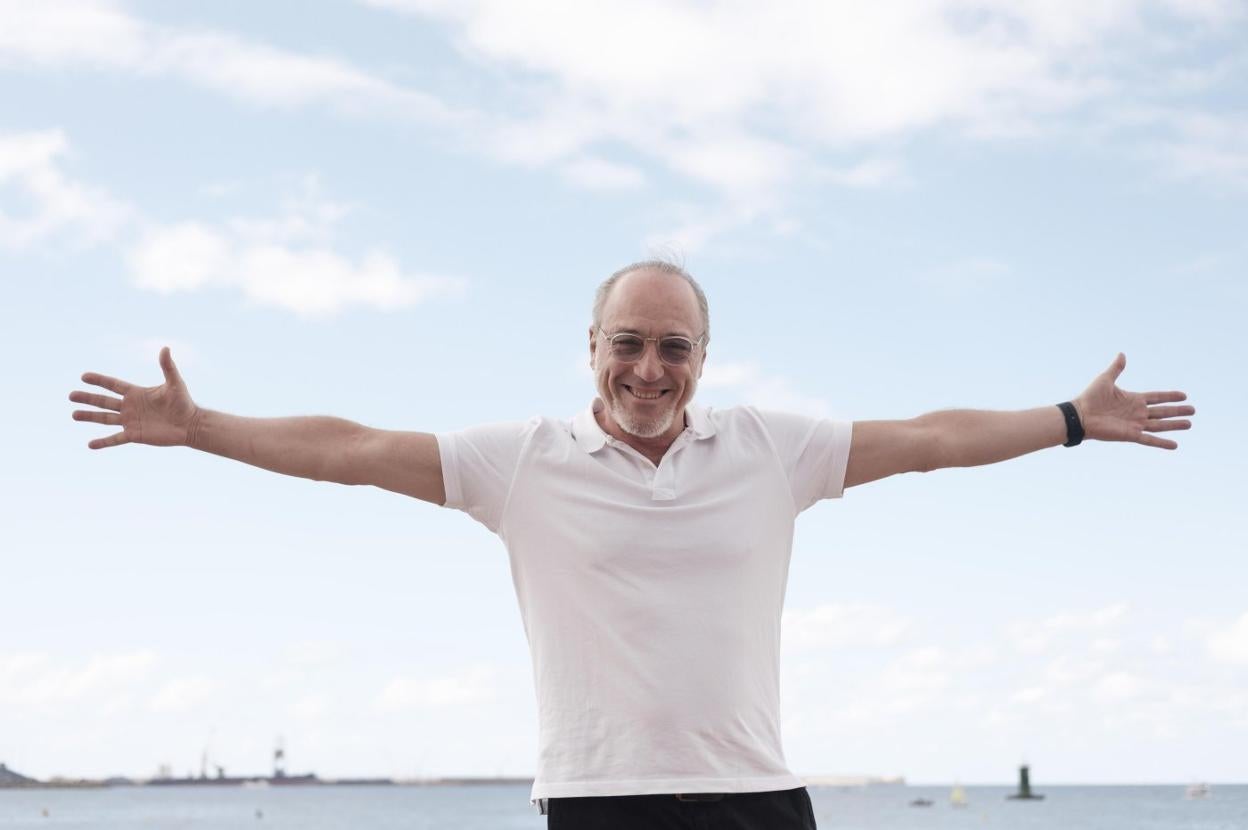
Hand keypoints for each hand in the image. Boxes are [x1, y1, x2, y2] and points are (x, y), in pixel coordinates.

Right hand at [70, 347, 200, 448]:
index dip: (99, 380)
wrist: (190, 424)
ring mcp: (131, 421)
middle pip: (104, 401)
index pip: (113, 385)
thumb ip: (168, 367)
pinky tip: (90, 445)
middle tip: (71, 395)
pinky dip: (103, 442)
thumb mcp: (175, 383)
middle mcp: (130, 406)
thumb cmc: (184, 402)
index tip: (84, 376)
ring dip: (89, 417)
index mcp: (137, 393)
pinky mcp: (134, 435)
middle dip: (88, 398)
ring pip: (105, 419)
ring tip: (74, 414)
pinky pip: (116, 439)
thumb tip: (165, 348)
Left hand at [1073, 353, 1193, 449]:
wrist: (1080, 415)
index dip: (1170, 396)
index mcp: (1133, 399)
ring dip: (1174, 425)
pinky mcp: (1130, 435)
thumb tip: (1122, 354)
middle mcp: (1137, 412)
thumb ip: (1116, 368)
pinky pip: (1149, 439)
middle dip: (1177, 411)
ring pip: (1160, 425)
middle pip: (1162, 412)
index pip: (1157, 397)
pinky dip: (1162, 443)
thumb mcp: (1105, 379)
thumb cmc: (1090, 397)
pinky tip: (1174, 445)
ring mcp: (1135, 424)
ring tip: (1189, 424)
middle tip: (1193, 410)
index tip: (1184, 395)